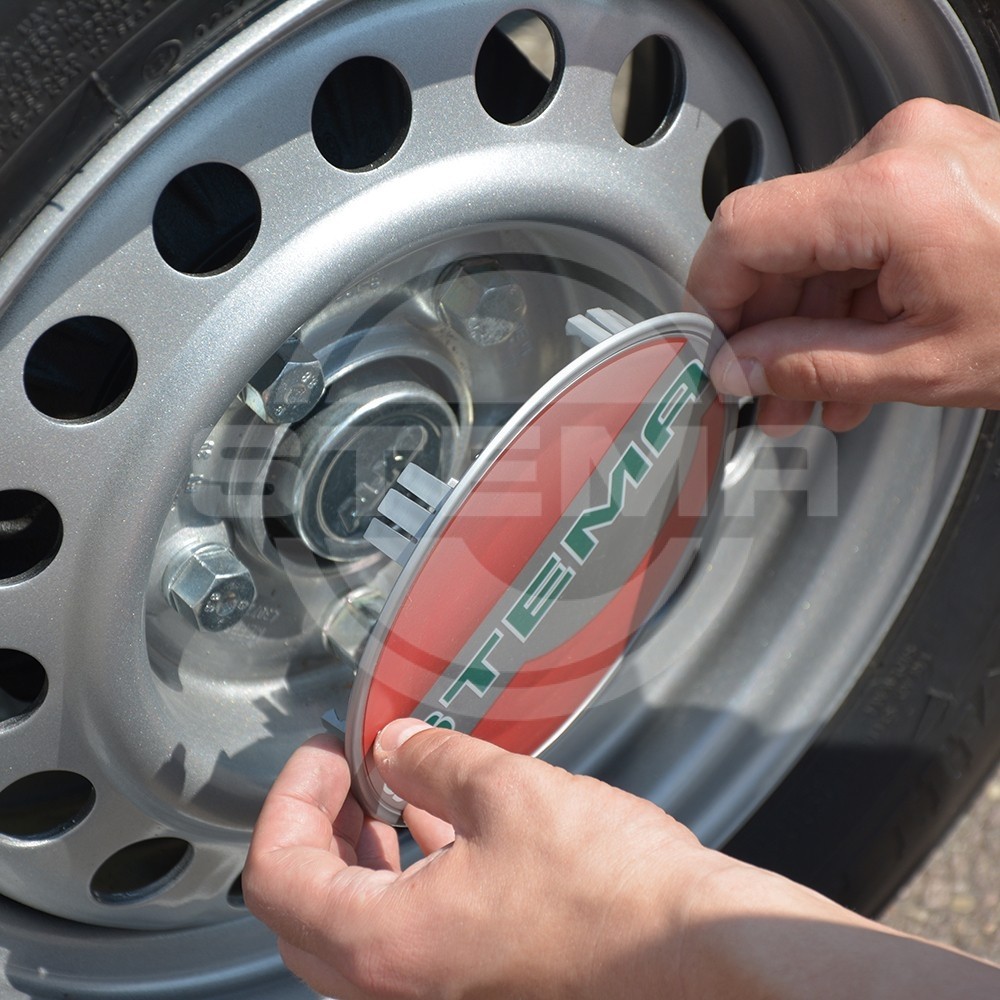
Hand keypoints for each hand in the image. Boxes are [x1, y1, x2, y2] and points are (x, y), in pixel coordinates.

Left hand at [243, 721, 723, 999]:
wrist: (700, 959)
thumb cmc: (617, 897)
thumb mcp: (507, 793)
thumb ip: (432, 760)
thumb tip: (395, 746)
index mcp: (384, 946)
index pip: (276, 872)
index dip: (292, 794)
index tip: (326, 753)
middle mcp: (397, 993)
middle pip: (303, 908)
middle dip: (319, 825)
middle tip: (348, 771)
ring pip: (353, 930)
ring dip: (359, 854)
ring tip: (392, 791)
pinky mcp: (477, 993)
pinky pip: (406, 941)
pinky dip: (404, 882)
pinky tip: (443, 829)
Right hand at [688, 98, 999, 434]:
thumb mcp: (922, 366)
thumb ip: (808, 367)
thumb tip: (737, 369)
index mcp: (890, 192)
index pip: (743, 231)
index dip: (713, 298)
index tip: (714, 350)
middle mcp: (899, 150)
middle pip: (779, 239)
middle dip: (767, 327)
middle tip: (767, 394)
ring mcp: (921, 149)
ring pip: (818, 241)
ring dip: (810, 321)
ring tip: (818, 393)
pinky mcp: (937, 164)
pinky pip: (860, 230)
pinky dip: (850, 293)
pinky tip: (855, 355)